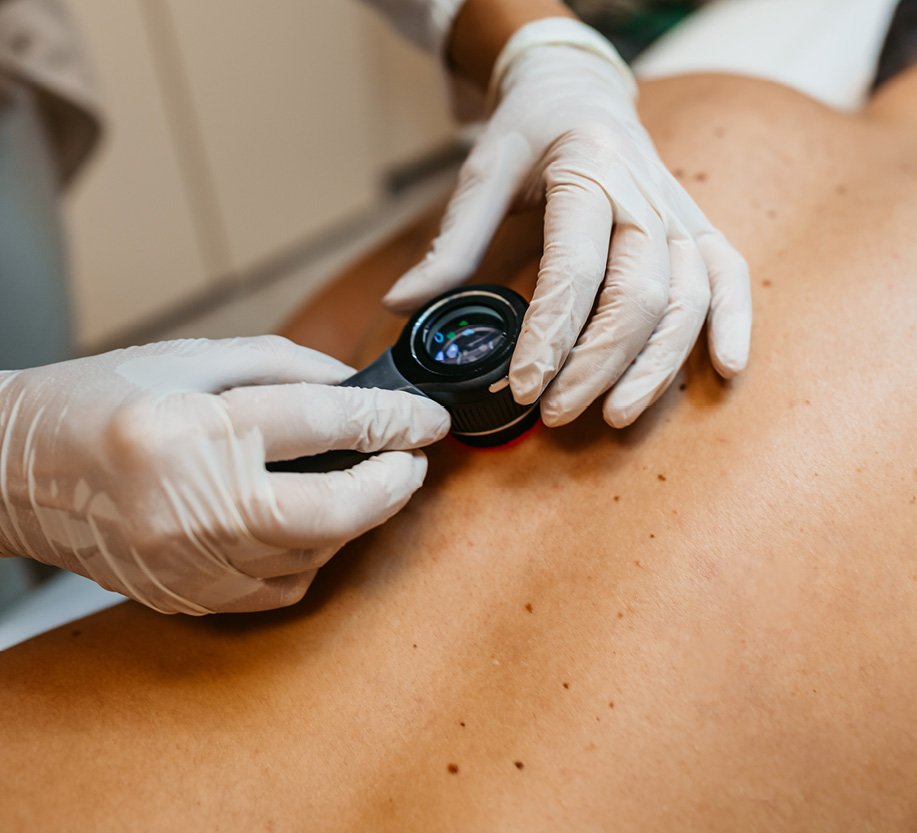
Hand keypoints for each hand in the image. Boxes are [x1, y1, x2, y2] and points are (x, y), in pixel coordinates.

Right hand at [0, 336, 449, 613]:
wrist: (13, 472)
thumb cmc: (98, 400)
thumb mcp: (188, 358)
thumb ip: (283, 367)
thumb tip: (357, 388)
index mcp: (190, 428)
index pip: (322, 423)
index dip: (392, 420)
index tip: (427, 419)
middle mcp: (190, 505)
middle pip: (332, 510)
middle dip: (393, 486)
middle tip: (414, 461)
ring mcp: (188, 564)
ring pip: (315, 554)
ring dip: (356, 518)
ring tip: (364, 482)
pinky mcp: (188, 596)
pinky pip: (282, 587)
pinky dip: (313, 552)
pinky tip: (311, 521)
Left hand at [384, 19, 751, 427]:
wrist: (580, 89)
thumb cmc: (531, 130)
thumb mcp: (483, 173)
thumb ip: (452, 244)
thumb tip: (400, 304)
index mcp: (588, 171)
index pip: (577, 268)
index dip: (551, 335)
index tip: (522, 386)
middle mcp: (644, 193)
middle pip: (639, 294)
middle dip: (597, 363)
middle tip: (555, 411)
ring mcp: (678, 212)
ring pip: (688, 298)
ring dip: (656, 365)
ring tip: (615, 415)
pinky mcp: (696, 227)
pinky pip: (730, 275)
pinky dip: (733, 321)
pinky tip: (726, 368)